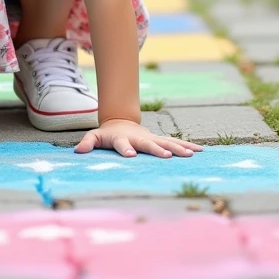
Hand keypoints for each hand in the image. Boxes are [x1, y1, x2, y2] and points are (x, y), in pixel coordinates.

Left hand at [74, 118, 204, 157]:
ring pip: (166, 142)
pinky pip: (174, 143)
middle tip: (167, 156)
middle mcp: (139, 138)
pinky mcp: (159, 140)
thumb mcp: (94, 137)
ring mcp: (151, 138)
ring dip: (178, 148)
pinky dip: (187, 146)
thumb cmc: (107, 133)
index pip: (123, 144)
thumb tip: (78, 151)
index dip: (126, 149)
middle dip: (158, 149)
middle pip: (149, 144)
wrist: (121, 121)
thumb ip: (87, 143)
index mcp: (122, 138)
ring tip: (191, 155)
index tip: (132, 156)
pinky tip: (200, 151)